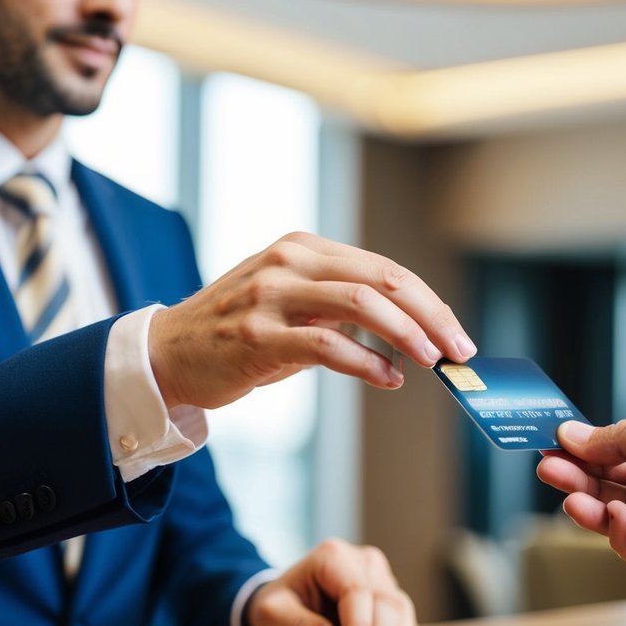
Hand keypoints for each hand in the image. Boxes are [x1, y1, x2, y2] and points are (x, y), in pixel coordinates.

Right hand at [148, 232, 475, 409]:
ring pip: (360, 303)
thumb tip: (408, 338)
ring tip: (432, 361)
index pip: (384, 268)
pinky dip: (365, 362)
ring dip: (407, 334)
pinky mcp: (256, 334)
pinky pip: (325, 344)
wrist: (167, 353)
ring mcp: (271, 294)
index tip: (456, 334)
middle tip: (459, 351)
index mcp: (304, 248)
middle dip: (431, 316)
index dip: (428, 302)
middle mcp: (290, 260)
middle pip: (382, 279)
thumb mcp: (292, 305)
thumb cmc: (236, 332)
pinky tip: (388, 377)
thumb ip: (342, 311)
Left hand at [244, 539, 416, 625]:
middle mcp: (361, 560)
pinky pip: (402, 615)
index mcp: (331, 556)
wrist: (284, 604)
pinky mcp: (386, 594)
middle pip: (382, 598)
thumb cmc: (278, 605)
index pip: (355, 591)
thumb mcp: (271, 614)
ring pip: (398, 606)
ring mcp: (377, 576)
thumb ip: (297, 625)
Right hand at [536, 398, 625, 586]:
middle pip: (609, 484)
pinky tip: (613, 514)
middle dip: (576, 476)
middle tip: (547, 470)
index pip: (614, 453)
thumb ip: (619, 436)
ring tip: (569, 496)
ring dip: (589, 505)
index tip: (551, 445)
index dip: (583, 450)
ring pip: (615, 517)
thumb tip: (571, 435)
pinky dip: (617, 533)